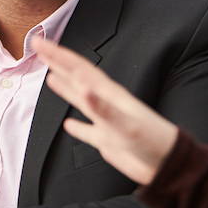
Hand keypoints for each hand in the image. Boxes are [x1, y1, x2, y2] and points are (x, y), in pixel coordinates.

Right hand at [32, 37, 178, 185]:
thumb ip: (103, 108)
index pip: (78, 68)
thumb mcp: (126, 125)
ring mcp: (107, 121)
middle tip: (38, 46)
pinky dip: (77, 127)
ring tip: (51, 76)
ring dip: (65, 87)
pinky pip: (88, 131)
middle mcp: (107, 103)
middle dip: (57, 61)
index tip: (39, 41)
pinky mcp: (109, 141)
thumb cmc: (152, 144)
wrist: (169, 166)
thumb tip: (82, 88)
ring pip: (81, 100)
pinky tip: (69, 125)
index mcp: (109, 95)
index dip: (57, 54)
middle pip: (77, 76)